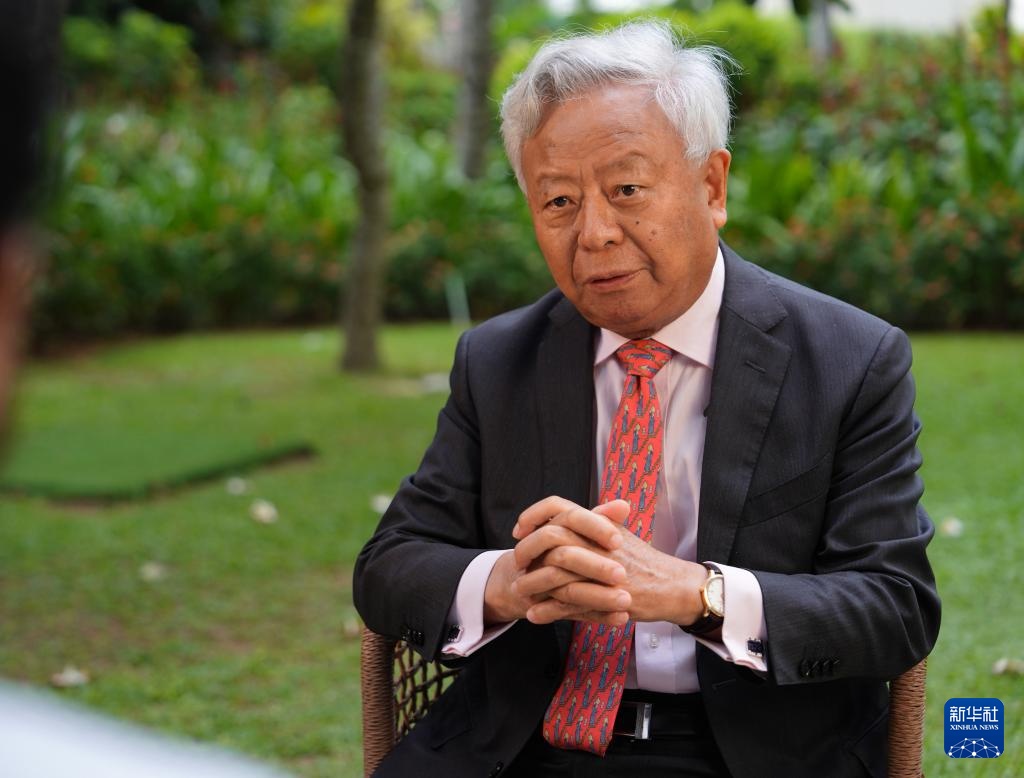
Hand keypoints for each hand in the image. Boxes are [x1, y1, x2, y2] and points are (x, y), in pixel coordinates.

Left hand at [513, 497, 707, 625]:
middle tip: (518, 562)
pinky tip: (534, 614)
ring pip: (555, 573)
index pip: (559, 506)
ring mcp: (601, 571)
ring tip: (519, 591)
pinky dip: (547, 611)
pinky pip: (567, 604)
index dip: (534, 515)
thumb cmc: (646, 562)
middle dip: (527, 551)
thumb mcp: (620, 534)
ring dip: (532, 584)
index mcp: (599, 524)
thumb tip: (565, 516)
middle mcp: (598, 543)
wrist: (673, 587)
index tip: (520, 529)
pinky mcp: (604, 598)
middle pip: (550, 538)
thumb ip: (594, 524)